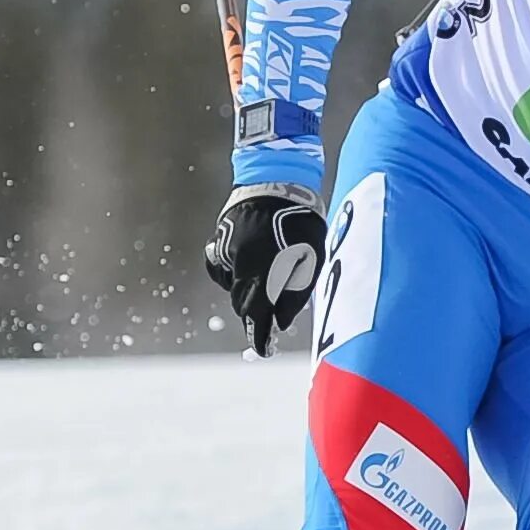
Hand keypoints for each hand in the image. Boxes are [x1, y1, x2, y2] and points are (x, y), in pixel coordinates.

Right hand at [203, 184, 325, 356]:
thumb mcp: (311, 257)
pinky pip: (225, 268)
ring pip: (235, 286)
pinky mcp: (219, 241)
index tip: (264, 349)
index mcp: (262, 268)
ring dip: (250, 291)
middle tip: (271, 318)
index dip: (260, 335)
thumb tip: (282, 321)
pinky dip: (237, 272)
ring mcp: (225, 251)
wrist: (276, 180)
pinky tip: (252, 264)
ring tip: (270, 277)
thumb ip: (296, 291)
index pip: (257, 313)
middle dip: (257, 313)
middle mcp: (239, 263)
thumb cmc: (301, 219)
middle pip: (243, 303)